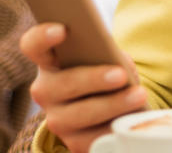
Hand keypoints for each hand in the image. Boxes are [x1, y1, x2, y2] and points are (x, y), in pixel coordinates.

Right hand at [19, 23, 147, 152]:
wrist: (116, 103)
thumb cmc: (107, 68)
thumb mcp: (106, 56)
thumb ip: (104, 52)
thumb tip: (116, 62)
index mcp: (49, 61)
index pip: (33, 45)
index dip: (42, 36)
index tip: (62, 29)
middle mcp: (46, 90)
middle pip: (61, 84)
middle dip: (92, 79)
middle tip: (120, 75)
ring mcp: (57, 119)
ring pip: (78, 115)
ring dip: (112, 105)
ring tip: (138, 95)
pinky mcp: (74, 143)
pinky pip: (94, 138)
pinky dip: (116, 127)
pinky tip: (133, 119)